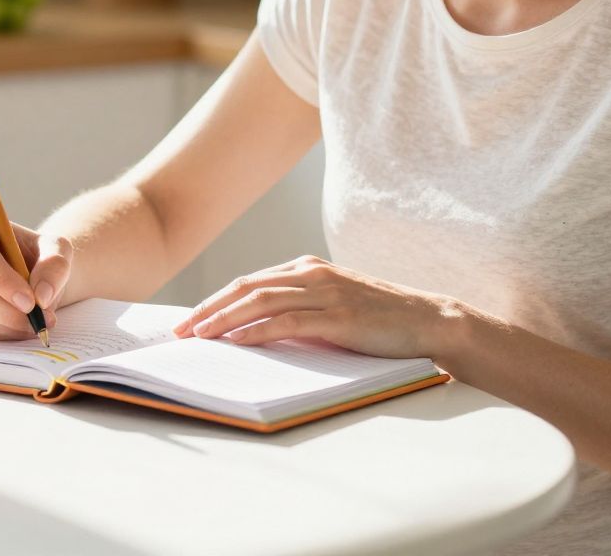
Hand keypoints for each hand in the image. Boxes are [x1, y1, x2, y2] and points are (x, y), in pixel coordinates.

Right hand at [0, 208, 72, 340]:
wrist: (31, 273)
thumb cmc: (40, 255)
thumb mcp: (58, 250)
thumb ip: (54, 265)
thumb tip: (41, 296)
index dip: (2, 280)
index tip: (30, 302)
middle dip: (6, 311)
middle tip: (37, 320)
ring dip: (7, 325)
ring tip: (34, 323)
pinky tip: (17, 327)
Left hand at [171, 255, 457, 357]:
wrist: (428, 322)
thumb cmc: (379, 320)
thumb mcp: (332, 308)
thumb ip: (299, 311)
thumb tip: (253, 333)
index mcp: (307, 269)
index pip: (249, 282)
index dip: (215, 301)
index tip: (190, 321)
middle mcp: (312, 274)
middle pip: (245, 287)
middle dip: (208, 309)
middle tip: (181, 331)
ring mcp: (325, 293)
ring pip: (260, 301)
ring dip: (224, 319)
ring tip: (199, 337)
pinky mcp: (338, 316)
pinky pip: (288, 321)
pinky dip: (258, 330)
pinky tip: (237, 342)